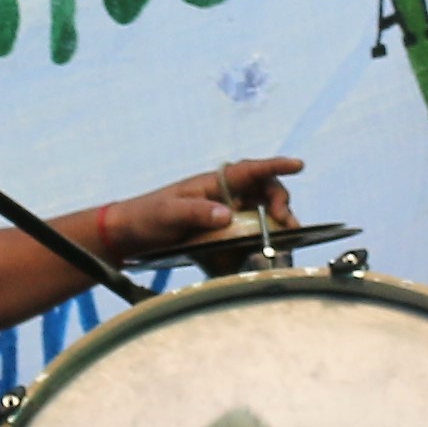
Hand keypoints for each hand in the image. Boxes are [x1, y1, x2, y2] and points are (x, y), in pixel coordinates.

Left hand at [101, 155, 306, 262]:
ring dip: (275, 227)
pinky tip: (258, 260)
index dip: (275, 166)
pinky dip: (256, 247)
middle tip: (286, 225)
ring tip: (284, 242)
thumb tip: (228, 215)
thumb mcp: (169, 213)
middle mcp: (224, 197)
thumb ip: (197, 212)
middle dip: (280, 205)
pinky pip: (245, 239)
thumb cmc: (147, 216)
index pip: (250, 170)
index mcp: (214, 184)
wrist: (129, 237)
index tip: (298, 165)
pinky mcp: (220, 237)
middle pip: (264, 193)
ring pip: (260, 216)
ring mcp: (224, 217)